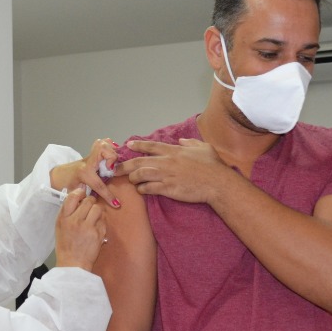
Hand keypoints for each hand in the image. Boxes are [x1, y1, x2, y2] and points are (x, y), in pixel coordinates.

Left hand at [49, 138, 120, 207]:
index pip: (99, 184)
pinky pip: (104, 142)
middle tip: (111, 170)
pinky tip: (111, 156)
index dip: (108, 196)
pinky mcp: (92, 153)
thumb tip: (94, 203)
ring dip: (112, 152)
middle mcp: (87, 161)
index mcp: (83, 173)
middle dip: (112, 159)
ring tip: (112, 163)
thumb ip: (83, 198)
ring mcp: (90, 155)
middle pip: (104, 151)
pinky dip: (110, 147)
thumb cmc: (64, 185)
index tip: (116, 204)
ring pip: (104, 144)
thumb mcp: (72, 194)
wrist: (57, 175)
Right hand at [54, 189, 106, 270]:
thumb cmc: (66, 245)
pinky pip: (103, 220)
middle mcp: (75, 220)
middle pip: (88, 200)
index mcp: (64, 218)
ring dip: (97, 211)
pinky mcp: (98, 233)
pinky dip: (101, 221)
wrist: (73, 264)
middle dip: (90, 202)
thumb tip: (78, 197)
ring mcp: (88, 227)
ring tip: (93, 218)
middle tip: (89, 208)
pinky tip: (96, 227)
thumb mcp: (60, 227)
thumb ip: (67, 212)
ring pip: (98, 208)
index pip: (72, 197)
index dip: (79, 193)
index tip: (82, 194)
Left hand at [116, 138, 232, 203]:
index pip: (151, 146)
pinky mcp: (168, 189)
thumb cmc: (212, 165)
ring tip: (131, 180)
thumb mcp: (203, 147)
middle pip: (139, 162)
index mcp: (174, 151)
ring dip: (133, 178)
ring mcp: (166, 176)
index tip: (127, 146)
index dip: (137, 146)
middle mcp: (166, 162)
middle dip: (124, 165)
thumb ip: (190, 142)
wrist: (217, 183)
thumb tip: (182, 140)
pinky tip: (141, 190)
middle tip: (114, 169)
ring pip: (140, 175)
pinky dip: (142, 189)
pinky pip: (149, 188)